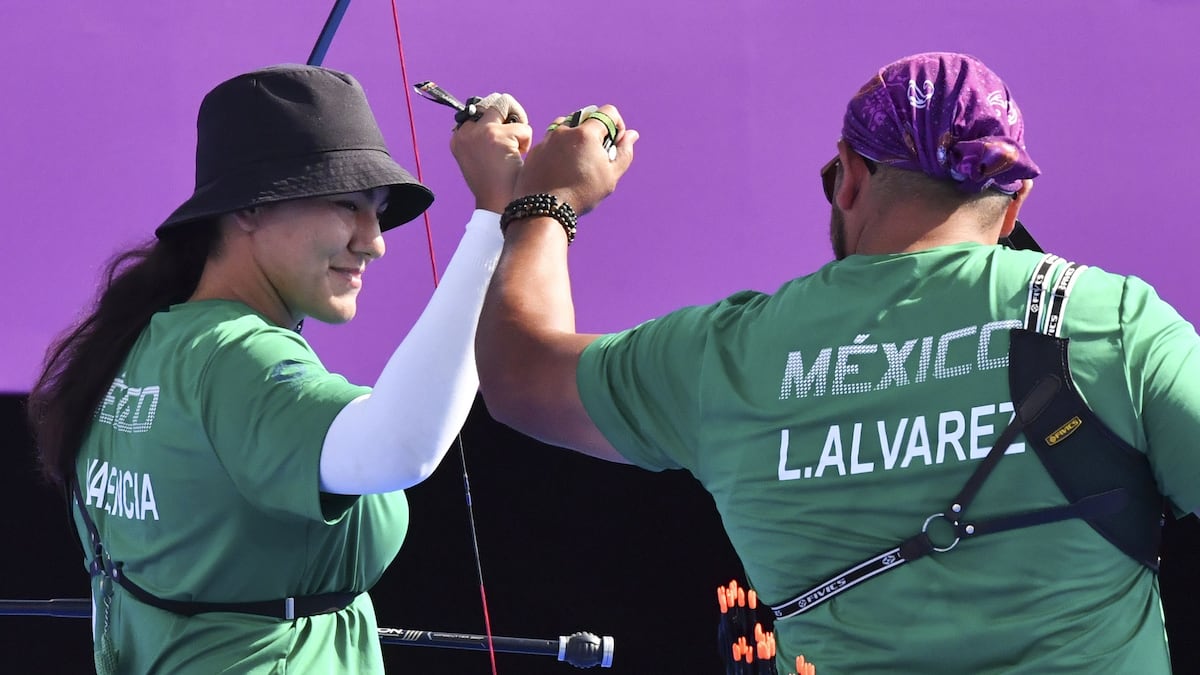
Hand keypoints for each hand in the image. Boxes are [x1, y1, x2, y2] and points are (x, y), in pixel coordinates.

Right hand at [450, 93, 532, 212]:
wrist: (498, 206)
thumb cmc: (495, 186)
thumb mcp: (482, 158)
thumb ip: (485, 137)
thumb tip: (503, 113)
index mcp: (458, 138)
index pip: (478, 109)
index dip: (498, 119)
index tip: (505, 136)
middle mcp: (465, 132)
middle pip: (493, 101)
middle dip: (511, 113)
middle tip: (517, 135)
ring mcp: (479, 132)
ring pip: (506, 104)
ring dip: (519, 125)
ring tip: (518, 149)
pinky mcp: (496, 136)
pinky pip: (523, 128)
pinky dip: (527, 143)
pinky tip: (519, 160)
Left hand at [515, 104, 637, 215]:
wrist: (544, 210)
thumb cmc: (582, 194)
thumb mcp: (611, 176)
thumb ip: (624, 152)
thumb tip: (631, 135)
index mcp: (586, 133)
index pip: (608, 112)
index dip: (617, 125)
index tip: (615, 143)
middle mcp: (564, 130)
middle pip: (586, 117)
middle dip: (596, 131)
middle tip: (596, 155)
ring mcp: (547, 139)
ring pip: (565, 126)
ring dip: (575, 136)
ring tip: (578, 160)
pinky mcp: (535, 151)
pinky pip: (550, 140)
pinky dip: (559, 148)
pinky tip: (562, 169)